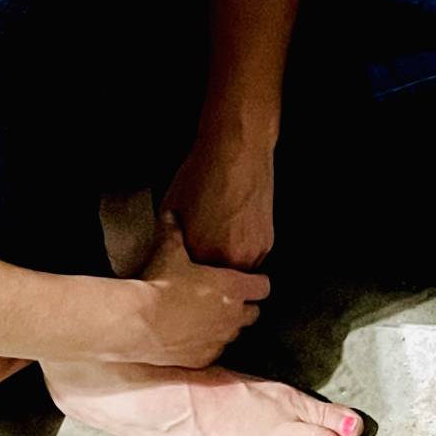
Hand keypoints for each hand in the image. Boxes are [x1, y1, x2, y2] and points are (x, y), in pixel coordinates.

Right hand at [122, 213, 269, 367]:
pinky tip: (190, 337)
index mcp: (233, 288)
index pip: (263, 287)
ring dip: (225, 326)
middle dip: (244, 307)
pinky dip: (206, 345)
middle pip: (253, 313)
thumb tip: (171, 215)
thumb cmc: (158, 285)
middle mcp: (233, 316)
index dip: (257, 283)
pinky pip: (213, 352)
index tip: (250, 281)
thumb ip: (174, 233)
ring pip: (234, 334)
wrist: (137, 322)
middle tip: (226, 300)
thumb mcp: (169, 253)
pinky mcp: (204, 358)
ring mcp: (220, 339)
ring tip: (205, 318)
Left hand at [164, 133, 275, 269]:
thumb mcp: (170, 209)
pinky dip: (238, 250)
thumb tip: (169, 253)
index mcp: (202, 254)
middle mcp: (232, 260)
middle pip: (214, 281)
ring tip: (215, 238)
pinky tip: (230, 229)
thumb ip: (170, 240)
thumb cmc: (204, 176)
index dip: (182, 271)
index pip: (188, 279)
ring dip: (224, 263)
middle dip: (204, 272)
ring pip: (233, 271)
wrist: (238, 154)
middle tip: (195, 252)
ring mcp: (253, 253)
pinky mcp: (266, 244)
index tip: (178, 265)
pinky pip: (249, 258)